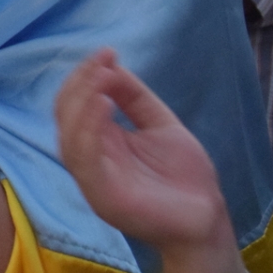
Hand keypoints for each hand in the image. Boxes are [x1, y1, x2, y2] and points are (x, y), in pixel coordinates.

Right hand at [56, 49, 229, 251]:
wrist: (208, 220)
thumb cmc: (184, 178)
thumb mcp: (160, 126)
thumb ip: (135, 98)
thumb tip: (111, 66)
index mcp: (98, 142)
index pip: (75, 104)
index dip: (85, 76)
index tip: (107, 52)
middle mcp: (88, 159)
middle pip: (65, 115)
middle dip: (80, 83)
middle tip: (102, 61)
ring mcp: (91, 179)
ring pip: (69, 135)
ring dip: (81, 101)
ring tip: (101, 76)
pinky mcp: (101, 195)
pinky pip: (84, 159)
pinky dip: (88, 128)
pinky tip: (103, 104)